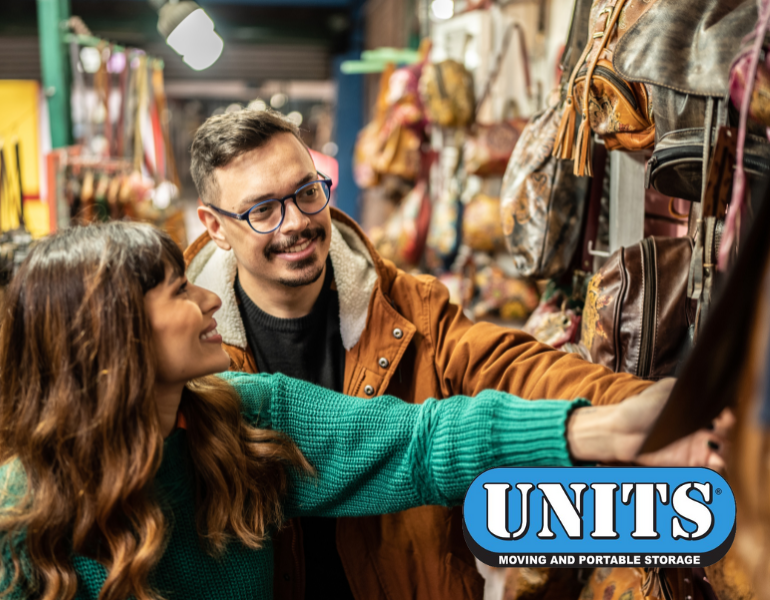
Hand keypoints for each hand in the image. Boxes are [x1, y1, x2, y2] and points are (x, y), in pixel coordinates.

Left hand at [567, 379, 731, 468]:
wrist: (619, 430)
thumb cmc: (639, 408)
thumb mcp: (665, 390)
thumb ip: (688, 388)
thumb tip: (706, 385)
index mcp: (695, 411)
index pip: (722, 413)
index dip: (728, 413)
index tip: (726, 412)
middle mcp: (699, 429)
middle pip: (728, 433)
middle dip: (729, 431)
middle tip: (721, 426)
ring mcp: (696, 447)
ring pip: (724, 451)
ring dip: (727, 449)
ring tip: (716, 444)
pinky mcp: (688, 463)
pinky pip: (711, 467)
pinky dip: (718, 465)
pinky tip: (715, 458)